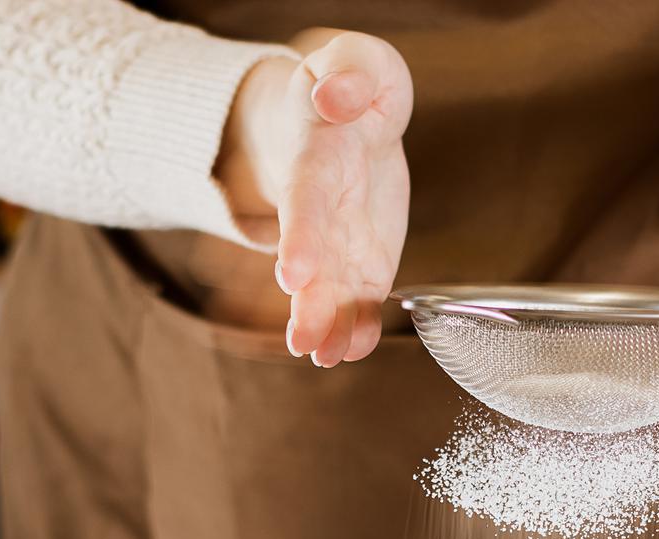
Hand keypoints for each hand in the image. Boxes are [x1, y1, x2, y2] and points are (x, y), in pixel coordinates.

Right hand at [218, 30, 411, 365]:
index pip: (307, 200)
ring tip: (324, 358)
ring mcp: (338, 241)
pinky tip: (353, 350)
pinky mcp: (363, 261)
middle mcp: (321, 210)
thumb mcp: (357, 61)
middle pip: (313, 260)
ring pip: (329, 290)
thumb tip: (335, 94)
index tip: (294, 274)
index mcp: (317, 158)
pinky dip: (357, 327)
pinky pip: (360, 300)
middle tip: (301, 342)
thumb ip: (350, 72)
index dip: (302, 237)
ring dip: (326, 326)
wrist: (342, 121)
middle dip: (307, 302)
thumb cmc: (351, 87)